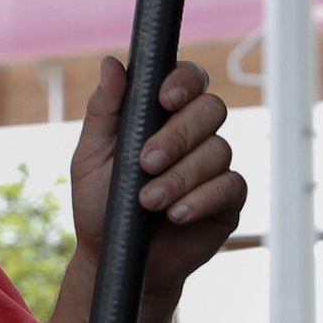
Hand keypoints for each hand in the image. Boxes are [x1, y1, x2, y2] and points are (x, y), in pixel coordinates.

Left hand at [71, 57, 245, 296]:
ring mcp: (214, 165)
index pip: (187, 79)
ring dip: (181, 176)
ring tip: (149, 202)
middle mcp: (194, 134)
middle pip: (210, 108)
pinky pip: (230, 185)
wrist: (118, 260)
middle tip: (146, 162)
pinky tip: (177, 215)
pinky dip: (201, 198)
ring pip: (218, 150)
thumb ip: (105, 111)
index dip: (183, 81)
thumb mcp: (92, 157)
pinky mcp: (228, 198)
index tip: (164, 99)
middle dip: (178, 135)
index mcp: (161, 115)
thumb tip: (111, 63)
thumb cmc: (102, 205)